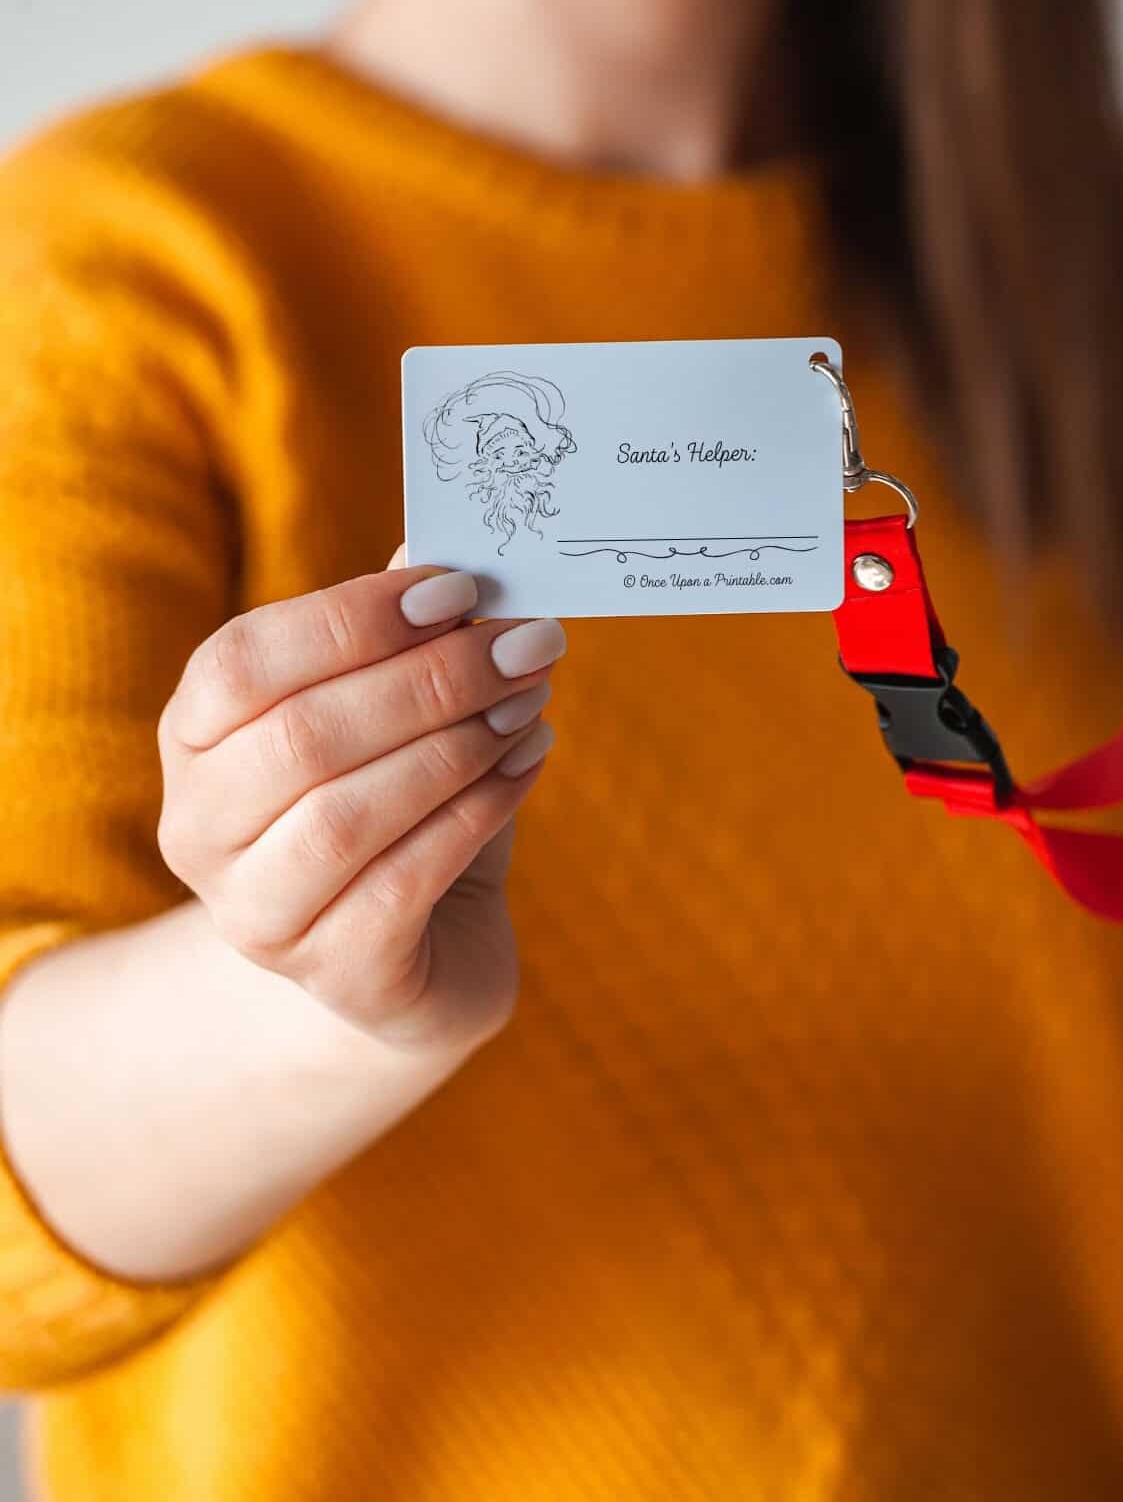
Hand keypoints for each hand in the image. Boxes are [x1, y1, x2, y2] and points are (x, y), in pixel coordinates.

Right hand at [156, 553, 563, 1052]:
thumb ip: (402, 635)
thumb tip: (436, 548)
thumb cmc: (405, 807)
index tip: (460, 592)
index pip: (242, 662)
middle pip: (302, 737)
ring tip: (528, 706)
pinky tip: (525, 767)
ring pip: (346, 817)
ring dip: (455, 749)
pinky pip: (401, 885)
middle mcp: (198, 829)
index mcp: (194, 738)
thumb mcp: (394, 712)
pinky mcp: (333, 974)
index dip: (352, 619)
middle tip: (526, 646)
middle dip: (429, 682)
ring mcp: (254, 915)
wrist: (423, 949)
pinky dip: (474, 815)